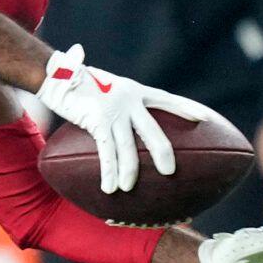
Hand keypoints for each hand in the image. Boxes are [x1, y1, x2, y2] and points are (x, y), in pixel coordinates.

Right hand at [35, 45, 214, 194]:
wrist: (57, 74)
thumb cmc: (78, 81)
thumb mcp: (105, 86)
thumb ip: (116, 100)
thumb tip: (120, 114)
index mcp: (134, 91)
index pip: (166, 99)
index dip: (185, 108)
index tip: (205, 118)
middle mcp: (129, 101)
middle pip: (153, 130)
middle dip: (162, 152)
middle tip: (170, 172)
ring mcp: (113, 111)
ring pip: (127, 146)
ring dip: (129, 170)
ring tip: (128, 188)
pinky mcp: (96, 121)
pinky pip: (106, 151)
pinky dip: (108, 170)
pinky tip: (109, 187)